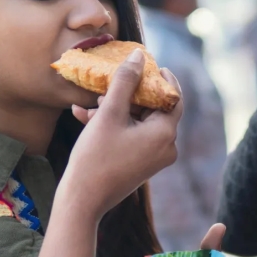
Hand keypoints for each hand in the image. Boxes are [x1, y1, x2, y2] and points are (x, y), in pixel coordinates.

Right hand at [61, 49, 183, 220]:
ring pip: (138, 122)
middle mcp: (166, 147)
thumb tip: (139, 55)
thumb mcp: (109, 113)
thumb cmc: (96, 156)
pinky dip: (114, 126)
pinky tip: (84, 117)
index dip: (162, 78)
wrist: (82, 200)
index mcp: (165, 134)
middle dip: (129, 95)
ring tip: (89, 104)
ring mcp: (154, 158)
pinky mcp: (141, 165)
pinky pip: (132, 137)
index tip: (149, 64)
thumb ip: (125, 81)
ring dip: (115, 109)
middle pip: (154, 109)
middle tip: (109, 84)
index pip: (174, 97)